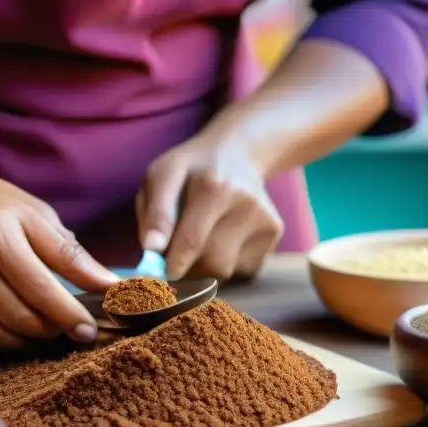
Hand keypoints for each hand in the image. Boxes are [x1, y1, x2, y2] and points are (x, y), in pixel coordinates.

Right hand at [0, 164, 117, 348]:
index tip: (93, 328)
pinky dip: (1, 342)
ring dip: (31, 340)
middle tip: (74, 331)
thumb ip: (66, 249)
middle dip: (56, 329)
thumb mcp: (28, 211)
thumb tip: (107, 285)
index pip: (44, 283)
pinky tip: (14, 331)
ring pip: (0, 333)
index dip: (73, 311)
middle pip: (24, 313)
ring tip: (46, 330)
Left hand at [136, 138, 282, 280]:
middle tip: (175, 257)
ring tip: (199, 242)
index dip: (172, 265)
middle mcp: (246, 203)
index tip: (161, 272)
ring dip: (205, 267)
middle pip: (213, 262)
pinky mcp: (275, 232)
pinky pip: (244, 270)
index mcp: (213, 186)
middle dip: (188, 268)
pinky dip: (226, 265)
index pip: (192, 241)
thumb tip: (152, 251)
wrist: (237, 153)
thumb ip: (153, 214)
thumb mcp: (161, 177)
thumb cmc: (190, 170)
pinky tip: (222, 241)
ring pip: (227, 270)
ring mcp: (265, 219)